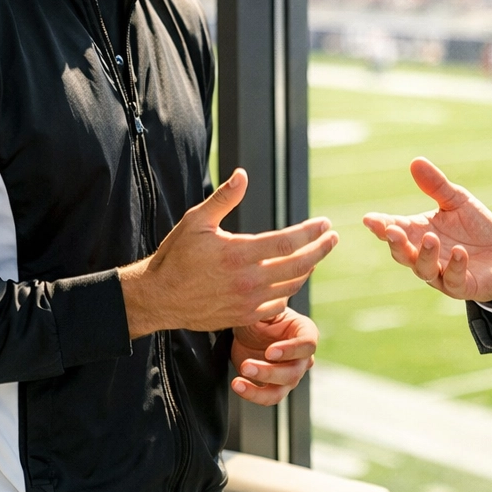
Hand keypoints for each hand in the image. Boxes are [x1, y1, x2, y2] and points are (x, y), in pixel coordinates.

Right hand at [119, 169, 338, 337]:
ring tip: (318, 254)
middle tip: (333, 238)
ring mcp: (247, 302)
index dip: (310, 232)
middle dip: (320, 249)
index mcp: (238, 254)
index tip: (325, 223)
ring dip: (309, 268)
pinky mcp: (244, 316)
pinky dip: (291, 288)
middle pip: (298, 265)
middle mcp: (247, 280)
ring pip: (291, 285)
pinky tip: (295, 277)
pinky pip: (278, 303)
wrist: (158, 298)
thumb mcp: (196, 221)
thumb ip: (224, 198)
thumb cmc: (176, 255)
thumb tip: (243, 175)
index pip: (287, 243)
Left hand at [231, 308, 316, 404]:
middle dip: (269, 372)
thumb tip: (272, 299)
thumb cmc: (261, 316)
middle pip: (294, 371)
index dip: (291, 350)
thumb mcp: (264, 308)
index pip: (307, 344)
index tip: (270, 351)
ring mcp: (291, 373)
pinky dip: (252, 394)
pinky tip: (238, 384)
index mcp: (304, 331)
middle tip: (247, 365)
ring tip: (239, 380)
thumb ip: (270, 306)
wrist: (249, 331)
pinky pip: (268, 397)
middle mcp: (302, 356)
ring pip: (281, 388)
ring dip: (260, 388)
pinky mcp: (276, 386)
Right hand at [362, 157, 491, 302]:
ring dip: (424, 254)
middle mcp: (424, 254)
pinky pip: (453, 279)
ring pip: (423, 269)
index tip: (369, 218)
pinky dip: (454, 266)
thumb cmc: (474, 227)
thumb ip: (437, 185)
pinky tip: (459, 252)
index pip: (394, 229)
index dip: (380, 225)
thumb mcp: (457, 201)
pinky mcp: (461, 285)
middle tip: (391, 231)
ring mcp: (440, 273)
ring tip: (430, 238)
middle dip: (395, 243)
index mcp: (418, 232)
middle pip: (402, 253)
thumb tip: (416, 161)